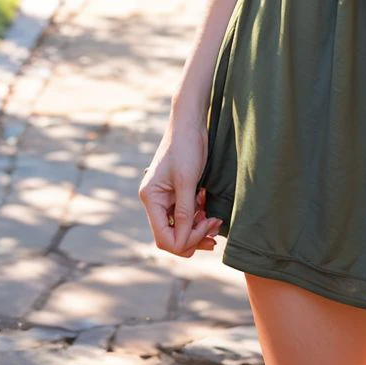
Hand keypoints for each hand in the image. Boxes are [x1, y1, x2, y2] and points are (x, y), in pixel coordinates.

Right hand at [139, 120, 223, 257]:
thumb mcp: (186, 180)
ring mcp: (166, 198)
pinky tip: (210, 210)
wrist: (191, 123)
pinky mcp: (178, 193)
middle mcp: (155, 202)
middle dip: (193, 236)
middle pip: (172, 235)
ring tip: (215, 221)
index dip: (184, 241)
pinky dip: (199, 216)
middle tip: (214, 230)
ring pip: (181, 227)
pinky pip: (187, 215)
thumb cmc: (186, 146)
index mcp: (150, 199)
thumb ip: (185, 211)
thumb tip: (184, 241)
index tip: (205, 229)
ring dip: (198, 228)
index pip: (163, 236)